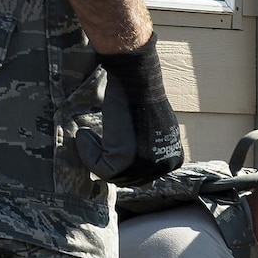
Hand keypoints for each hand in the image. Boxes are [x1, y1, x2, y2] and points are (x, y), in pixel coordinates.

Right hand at [79, 35, 183, 184]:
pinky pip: (99, 169)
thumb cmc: (139, 97)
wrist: (134, 78)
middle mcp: (164, 166)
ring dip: (92, 156)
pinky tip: (84, 134)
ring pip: (111, 176)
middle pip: (127, 180)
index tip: (108, 143)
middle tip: (91, 139)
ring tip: (86, 134)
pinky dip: (87, 152)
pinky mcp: (128, 159)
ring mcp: (147, 165)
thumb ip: (148, 152)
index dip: (120, 163)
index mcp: (173, 159)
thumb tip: (137, 178)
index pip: (142, 178)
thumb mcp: (151, 130)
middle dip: (106, 162)